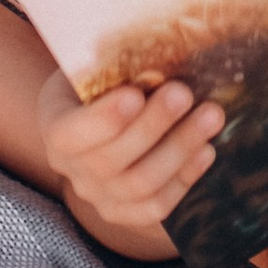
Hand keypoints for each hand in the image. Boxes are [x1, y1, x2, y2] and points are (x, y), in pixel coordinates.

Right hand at [39, 70, 221, 255]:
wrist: (96, 118)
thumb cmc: (99, 83)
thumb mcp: (93, 67)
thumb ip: (115, 67)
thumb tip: (159, 54)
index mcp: (56, 129)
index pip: (71, 133)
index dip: (103, 118)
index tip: (134, 93)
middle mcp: (73, 171)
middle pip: (111, 160)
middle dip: (153, 125)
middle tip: (184, 93)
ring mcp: (99, 197)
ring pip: (140, 185)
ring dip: (180, 149)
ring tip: (211, 116)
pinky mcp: (126, 213)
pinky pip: (156, 206)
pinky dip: (185, 178)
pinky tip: (207, 150)